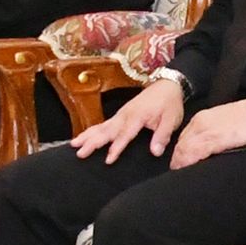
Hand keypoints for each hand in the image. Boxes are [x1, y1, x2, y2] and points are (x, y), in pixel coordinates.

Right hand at [72, 77, 186, 162]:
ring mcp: (120, 114)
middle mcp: (125, 115)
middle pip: (107, 130)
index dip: (116, 148)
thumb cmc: (170, 103)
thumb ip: (163, 135)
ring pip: (101, 127)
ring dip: (87, 136)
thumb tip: (156, 152)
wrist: (167, 85)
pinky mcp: (120, 115)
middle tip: (80, 153)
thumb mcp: (171, 119)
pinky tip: (82, 138)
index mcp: (137, 116)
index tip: (108, 159)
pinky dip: (91, 131)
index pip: (125, 135)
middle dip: (92, 142)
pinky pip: (103, 124)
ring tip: (74, 145)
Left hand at [169, 96, 245, 169]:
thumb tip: (206, 149)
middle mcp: (199, 124)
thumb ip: (211, 134)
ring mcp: (205, 131)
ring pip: (184, 150)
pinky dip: (188, 162)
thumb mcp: (223, 124)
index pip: (183, 139)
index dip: (180, 153)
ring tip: (181, 175)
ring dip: (180, 163)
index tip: (180, 164)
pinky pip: (194, 152)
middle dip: (177, 160)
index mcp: (201, 120)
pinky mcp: (213, 139)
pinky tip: (188, 170)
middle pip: (180, 145)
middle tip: (178, 173)